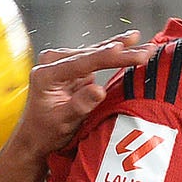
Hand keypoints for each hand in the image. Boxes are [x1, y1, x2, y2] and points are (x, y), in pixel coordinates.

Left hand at [8, 32, 147, 161]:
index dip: (110, 58)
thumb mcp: (62, 123)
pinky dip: (115, 54)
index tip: (131, 53)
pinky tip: (132, 44)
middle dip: (122, 52)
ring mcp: (63, 63)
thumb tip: (98, 90)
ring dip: (122, 49)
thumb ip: (80, 105)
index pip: (84, 62)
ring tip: (143, 43)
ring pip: (97, 53)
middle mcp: (53, 64)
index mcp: (46, 75)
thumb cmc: (45, 133)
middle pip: (93, 55)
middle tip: (147, 50)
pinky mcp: (73, 67)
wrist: (35, 138)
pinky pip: (98, 58)